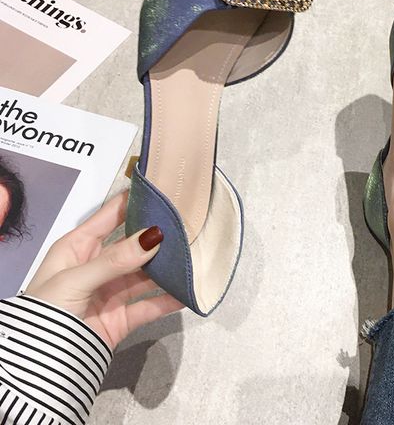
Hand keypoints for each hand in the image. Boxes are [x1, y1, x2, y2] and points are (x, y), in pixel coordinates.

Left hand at [25, 191, 182, 349]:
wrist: (37, 367)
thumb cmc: (45, 312)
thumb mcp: (75, 280)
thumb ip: (116, 259)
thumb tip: (154, 235)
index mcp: (78, 247)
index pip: (110, 215)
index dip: (134, 201)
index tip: (163, 189)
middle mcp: (98, 265)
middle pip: (133, 244)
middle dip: (157, 234)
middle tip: (188, 221)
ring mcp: (111, 291)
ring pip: (145, 274)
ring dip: (166, 267)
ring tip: (193, 254)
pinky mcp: (122, 318)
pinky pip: (150, 305)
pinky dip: (168, 300)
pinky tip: (188, 291)